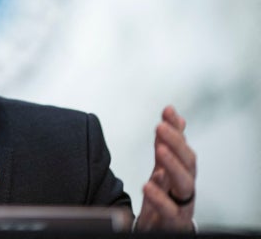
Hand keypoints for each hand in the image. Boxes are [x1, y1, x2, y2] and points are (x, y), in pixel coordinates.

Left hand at [136, 106, 196, 230]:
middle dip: (176, 143)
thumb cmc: (165, 197)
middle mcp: (185, 185)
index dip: (176, 128)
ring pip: (185, 183)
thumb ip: (164, 144)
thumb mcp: (162, 168)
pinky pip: (171, 211)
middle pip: (188, 162)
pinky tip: (148, 185)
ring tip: (159, 149)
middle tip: (161, 126)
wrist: (161, 229)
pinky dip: (160, 198)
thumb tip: (171, 115)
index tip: (167, 110)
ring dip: (173, 165)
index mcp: (181, 170)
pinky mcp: (174, 222)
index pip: (181, 146)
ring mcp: (182, 204)